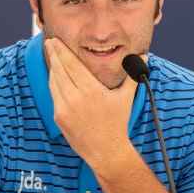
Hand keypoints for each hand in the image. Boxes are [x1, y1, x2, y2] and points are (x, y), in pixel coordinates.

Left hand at [45, 37, 137, 167]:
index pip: (72, 65)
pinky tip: (55, 76)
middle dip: (54, 54)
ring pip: (54, 81)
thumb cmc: (117, 123)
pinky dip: (53, 83)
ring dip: (53, 68)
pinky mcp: (59, 116)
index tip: (56, 41)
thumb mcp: (126, 98)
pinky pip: (54, 94)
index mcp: (92, 90)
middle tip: (49, 42)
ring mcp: (65, 108)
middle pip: (60, 70)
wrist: (106, 150)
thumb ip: (132, 76)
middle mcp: (76, 97)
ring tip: (52, 57)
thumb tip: (144, 58)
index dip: (62, 51)